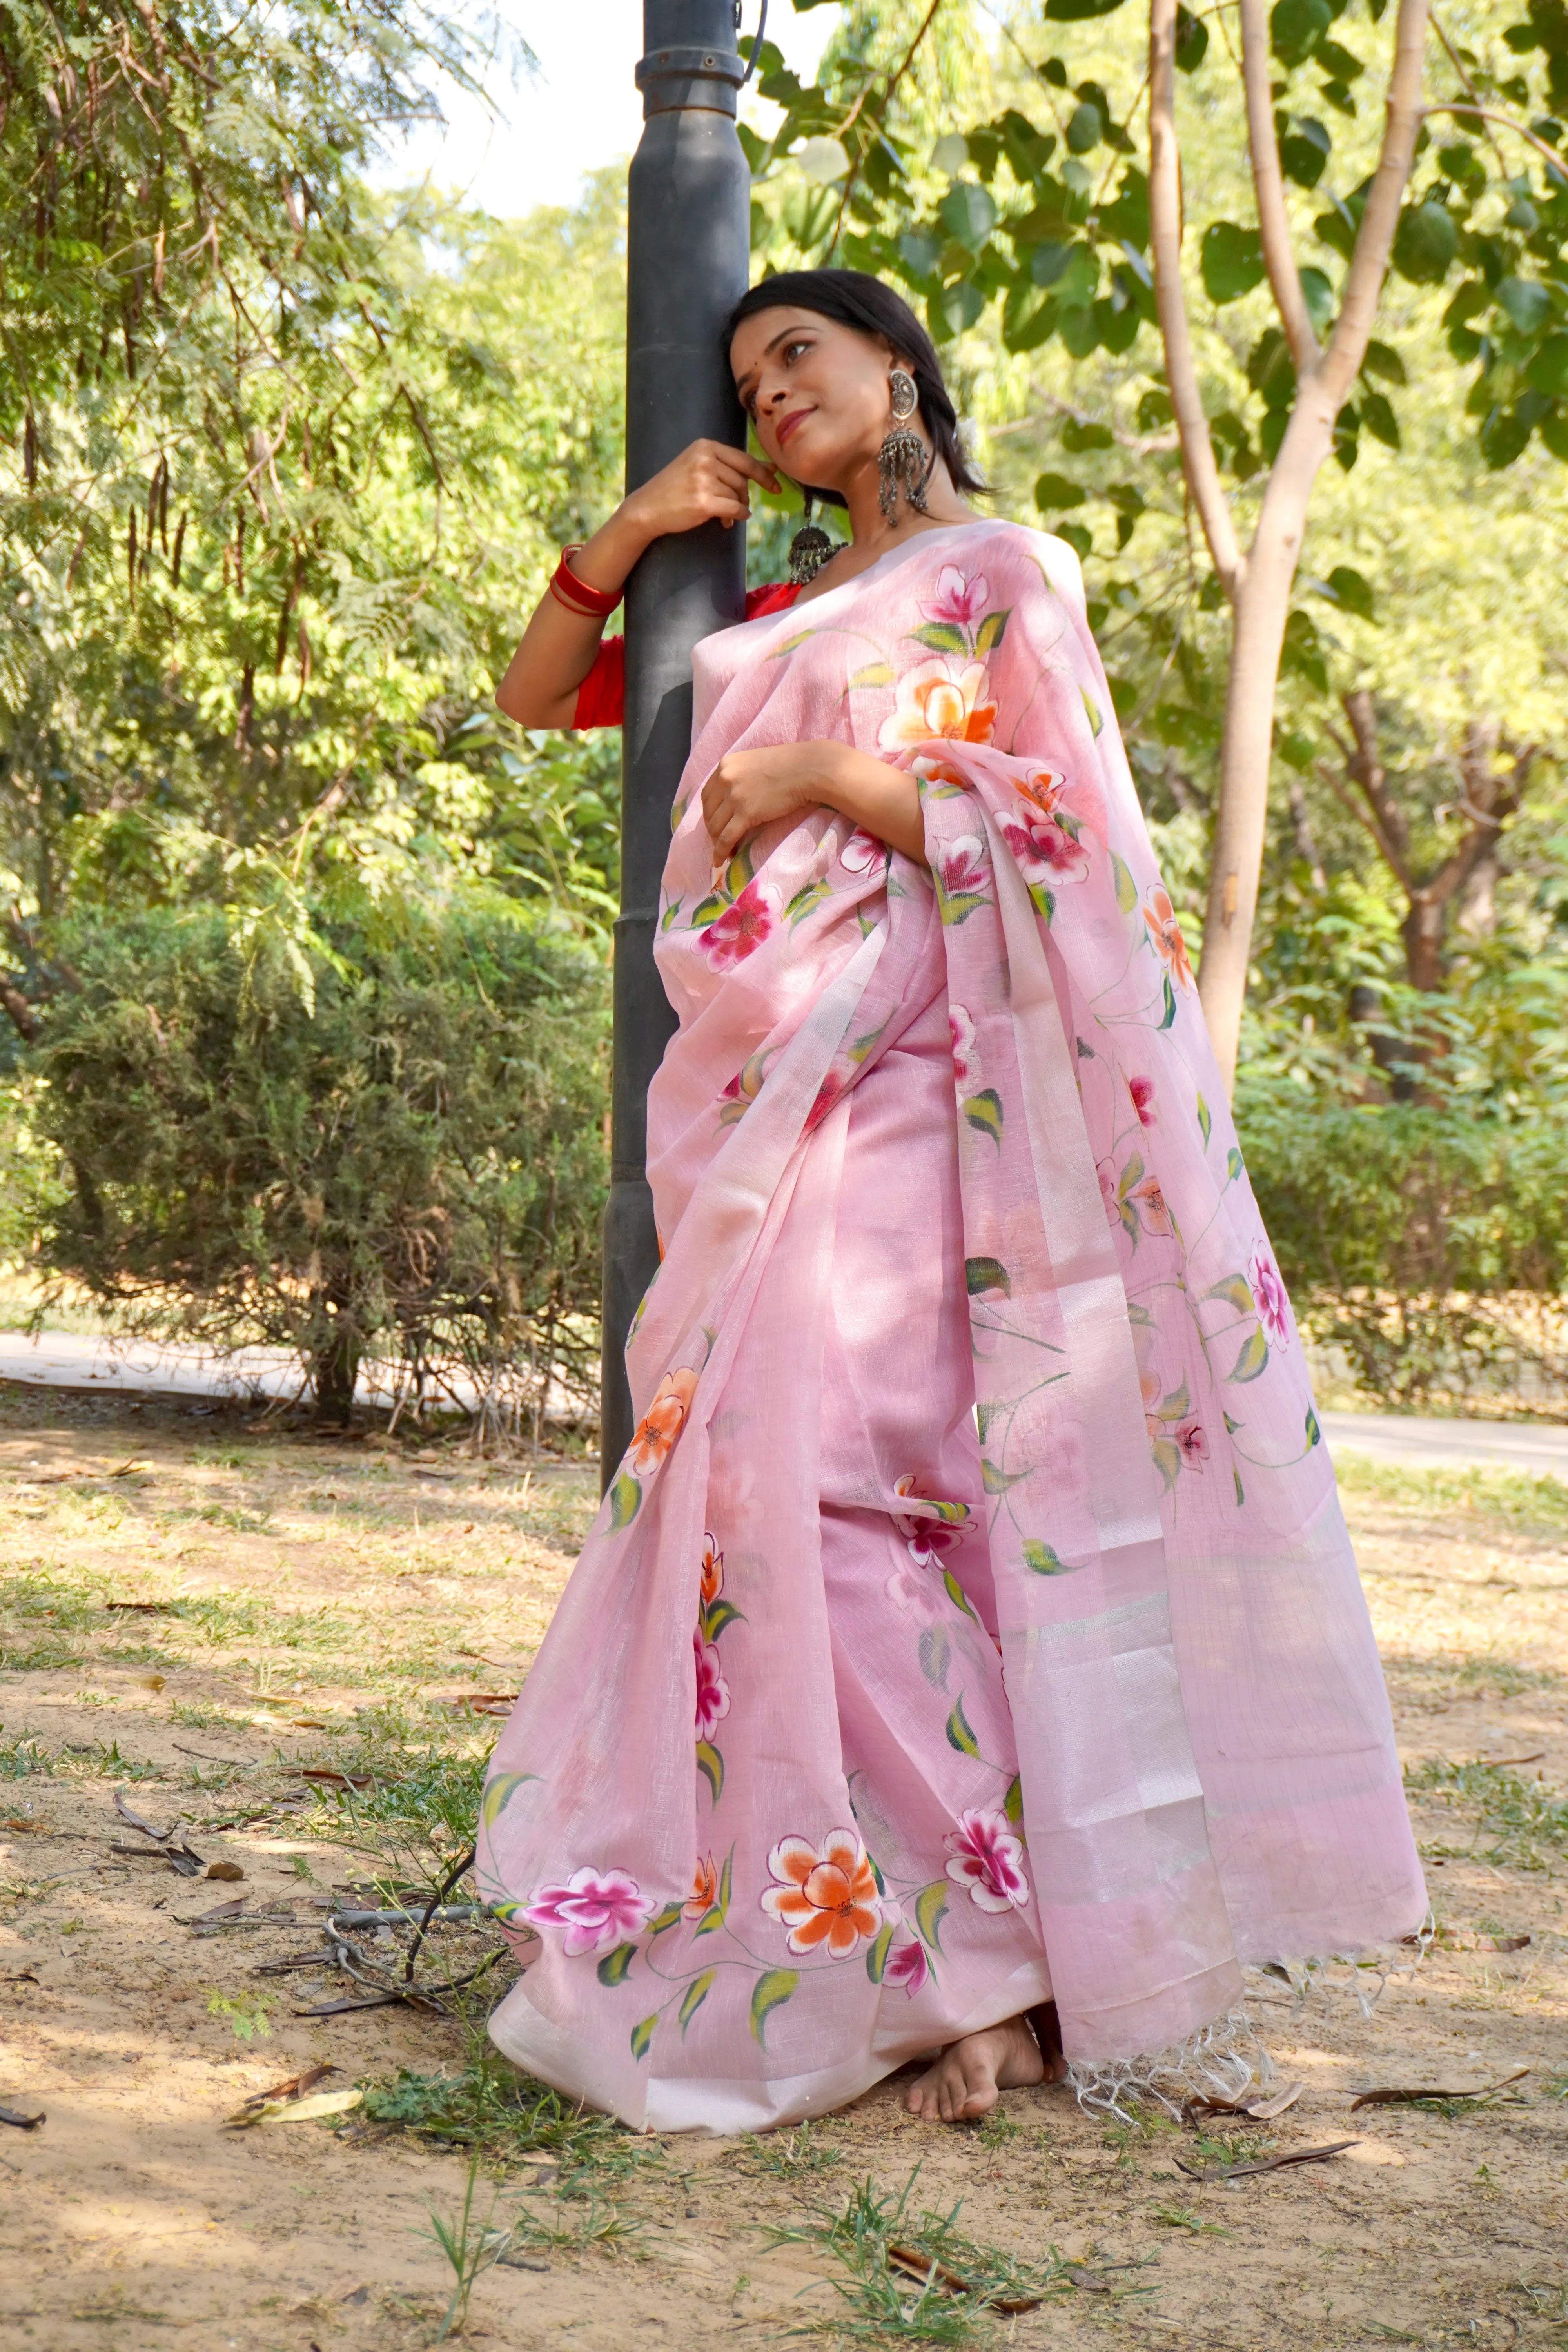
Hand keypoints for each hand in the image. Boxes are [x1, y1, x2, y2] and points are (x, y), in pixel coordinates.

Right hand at [621, 438, 779, 544]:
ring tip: (723, 515)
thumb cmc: (675, 489)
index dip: (764, 473)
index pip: (744, 459)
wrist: (647, 508)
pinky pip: (735, 508)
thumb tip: (771, 468)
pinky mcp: (703, 501)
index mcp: (705, 446)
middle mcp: (705, 459)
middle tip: (735, 506)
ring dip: (735, 507)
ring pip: (737, 494)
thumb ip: (732, 466)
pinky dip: (737, 515)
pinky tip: (729, 520)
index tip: (776, 484)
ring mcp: (703, 480)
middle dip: (743, 495)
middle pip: (742, 479)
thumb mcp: (700, 467)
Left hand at [702, 744, 831, 863]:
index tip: (716, 824)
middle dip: (712, 830)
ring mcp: (734, 796)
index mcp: (726, 765)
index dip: (709, 813)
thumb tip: (736, 796)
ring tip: (725, 853)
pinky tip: (720, 861)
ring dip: (717, 843)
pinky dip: (720, 852)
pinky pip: (726, 838)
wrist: (808, 769)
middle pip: (709, 813)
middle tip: (721, 841)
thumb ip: (741, 776)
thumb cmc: (790, 764)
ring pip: (715, 827)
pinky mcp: (746, 813)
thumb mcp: (755, 764)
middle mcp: (725, 779)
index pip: (707, 795)